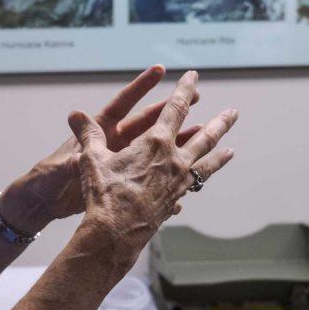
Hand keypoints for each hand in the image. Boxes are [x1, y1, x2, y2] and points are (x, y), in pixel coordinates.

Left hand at [8, 66, 204, 225]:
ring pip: (157, 147)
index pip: (124, 102)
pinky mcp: (125, 180)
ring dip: (179, 140)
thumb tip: (74, 116)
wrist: (45, 203)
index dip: (141, 86)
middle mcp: (114, 141)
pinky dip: (169, 175)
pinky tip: (189, 176)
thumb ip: (77, 143)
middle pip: (149, 121)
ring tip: (204, 132)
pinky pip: (154, 175)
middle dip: (172, 109)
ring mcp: (121, 160)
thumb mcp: (65, 161)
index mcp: (100, 129)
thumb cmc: (50, 177)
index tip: (162, 69)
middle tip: (196, 94)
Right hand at [69, 70, 236, 259]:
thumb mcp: (93, 159)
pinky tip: (199, 182)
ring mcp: (178, 183)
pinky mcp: (175, 201)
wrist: (115, 233)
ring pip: (206, 164)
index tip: (194, 76)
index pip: (175, 108)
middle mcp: (175, 160)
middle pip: (205, 137)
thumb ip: (88, 135)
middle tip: (234, 113)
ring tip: (231, 151)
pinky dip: (199, 180)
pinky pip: (193, 186)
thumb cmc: (104, 193)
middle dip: (220, 122)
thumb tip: (75, 114)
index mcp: (156, 143)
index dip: (185, 89)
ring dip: (219, 154)